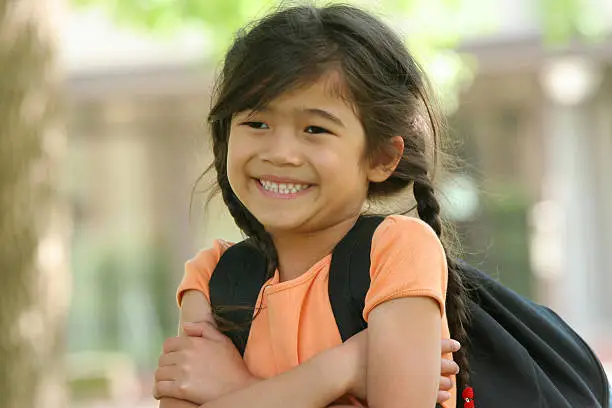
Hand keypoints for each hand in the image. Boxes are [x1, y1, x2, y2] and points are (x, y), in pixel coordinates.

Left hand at [154, 322, 256, 404]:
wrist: (239, 389)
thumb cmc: (233, 366)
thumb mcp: (223, 341)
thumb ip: (203, 328)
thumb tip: (185, 326)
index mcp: (194, 343)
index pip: (168, 344)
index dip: (170, 352)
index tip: (174, 359)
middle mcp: (186, 355)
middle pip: (162, 359)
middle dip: (166, 366)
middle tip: (172, 373)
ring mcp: (182, 372)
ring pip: (159, 373)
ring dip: (162, 378)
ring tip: (167, 383)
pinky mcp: (181, 389)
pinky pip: (159, 388)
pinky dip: (158, 390)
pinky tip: (161, 393)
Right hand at [334, 333, 459, 404]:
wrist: (344, 369)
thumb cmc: (356, 350)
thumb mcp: (373, 331)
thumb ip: (388, 327)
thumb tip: (392, 316)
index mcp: (405, 344)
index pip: (433, 344)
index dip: (446, 344)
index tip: (456, 345)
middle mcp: (409, 361)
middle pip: (436, 364)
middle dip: (448, 366)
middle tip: (456, 366)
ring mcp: (406, 379)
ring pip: (434, 383)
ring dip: (444, 382)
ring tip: (451, 383)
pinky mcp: (401, 392)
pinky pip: (425, 397)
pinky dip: (435, 396)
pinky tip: (443, 398)